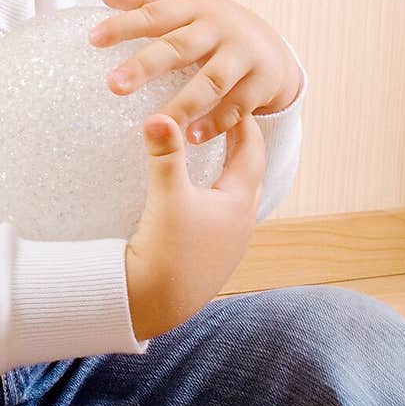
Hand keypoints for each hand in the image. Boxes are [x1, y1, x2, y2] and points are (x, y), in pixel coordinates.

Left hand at [88, 0, 300, 144]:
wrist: (274, 48)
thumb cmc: (214, 29)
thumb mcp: (186, 7)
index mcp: (195, 9)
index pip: (155, 13)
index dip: (124, 25)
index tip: (93, 39)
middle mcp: (219, 29)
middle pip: (179, 47)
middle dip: (145, 65)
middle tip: (113, 85)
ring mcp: (243, 55)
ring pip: (211, 80)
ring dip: (184, 103)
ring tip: (155, 124)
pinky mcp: (262, 83)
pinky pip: (238, 106)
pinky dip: (217, 122)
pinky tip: (192, 138)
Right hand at [126, 112, 265, 339]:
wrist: (151, 306)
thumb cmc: (165, 252)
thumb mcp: (166, 197)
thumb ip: (165, 155)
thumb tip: (159, 116)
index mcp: (238, 204)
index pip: (252, 152)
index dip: (245, 124)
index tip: (234, 100)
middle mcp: (241, 224)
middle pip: (250, 175)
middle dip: (241, 146)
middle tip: (227, 120)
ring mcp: (228, 245)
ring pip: (237, 198)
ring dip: (228, 173)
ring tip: (213, 154)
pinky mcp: (211, 259)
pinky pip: (222, 218)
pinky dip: (216, 197)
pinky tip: (198, 198)